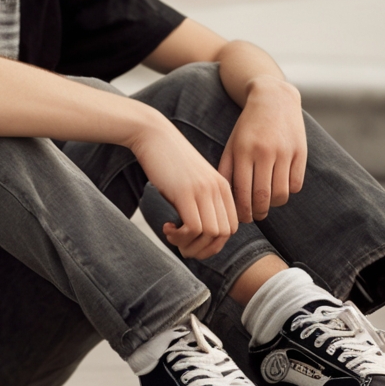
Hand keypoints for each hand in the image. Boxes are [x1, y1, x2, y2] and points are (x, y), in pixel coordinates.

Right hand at [129, 115, 237, 259]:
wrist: (153, 135)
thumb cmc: (168, 160)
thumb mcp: (191, 181)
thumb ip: (200, 202)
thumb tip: (196, 235)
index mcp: (223, 187)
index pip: (231, 228)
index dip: (212, 243)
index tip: (191, 241)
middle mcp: (218, 189)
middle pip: (223, 235)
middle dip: (202, 249)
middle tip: (181, 245)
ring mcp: (203, 190)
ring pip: (210, 234)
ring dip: (190, 245)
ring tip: (172, 236)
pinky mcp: (186, 192)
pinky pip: (194, 228)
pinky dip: (180, 236)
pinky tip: (167, 227)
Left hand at [217, 75, 306, 222]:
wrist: (273, 99)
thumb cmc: (248, 127)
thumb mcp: (232, 145)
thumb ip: (227, 170)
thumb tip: (226, 201)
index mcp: (243, 151)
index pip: (243, 192)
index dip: (243, 211)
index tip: (243, 218)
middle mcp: (264, 152)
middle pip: (263, 196)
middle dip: (258, 212)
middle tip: (255, 216)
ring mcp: (284, 151)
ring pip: (281, 193)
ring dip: (274, 204)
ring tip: (267, 203)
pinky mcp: (300, 151)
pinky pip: (296, 184)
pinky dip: (289, 191)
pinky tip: (280, 188)